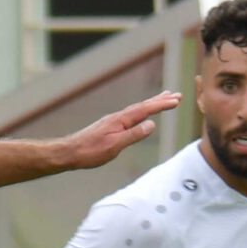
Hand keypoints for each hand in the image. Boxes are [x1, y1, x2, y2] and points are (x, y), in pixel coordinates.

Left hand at [56, 93, 180, 169]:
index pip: (146, 110)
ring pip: (137, 109)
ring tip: (163, 99)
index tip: (177, 100)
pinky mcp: (109, 126)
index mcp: (121, 120)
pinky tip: (141, 115)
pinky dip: (141, 111)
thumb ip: (133, 135)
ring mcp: (113, 121)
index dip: (162, 105)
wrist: (69, 152)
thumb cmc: (90, 151)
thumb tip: (152, 125)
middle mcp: (118, 117)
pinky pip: (131, 115)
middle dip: (160, 100)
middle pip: (143, 106)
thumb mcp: (115, 146)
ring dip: (151, 104)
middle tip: (176, 95)